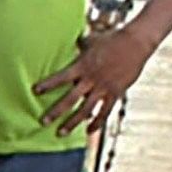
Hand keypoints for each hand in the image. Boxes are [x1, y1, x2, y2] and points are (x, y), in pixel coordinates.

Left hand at [35, 29, 154, 132]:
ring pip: (86, 110)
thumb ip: (77, 45)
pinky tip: (88, 131)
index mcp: (83, 65)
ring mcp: (104, 88)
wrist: (136, 43)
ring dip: (72, 122)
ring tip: (60, 133)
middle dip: (56, 111)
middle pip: (70, 99)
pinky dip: (96, 122)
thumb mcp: (90, 40)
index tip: (35, 91)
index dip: (48, 84)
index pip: (61, 77)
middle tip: (43, 122)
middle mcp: (91, 79)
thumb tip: (63, 39)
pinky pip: (105, 112)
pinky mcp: (115, 93)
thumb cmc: (111, 38)